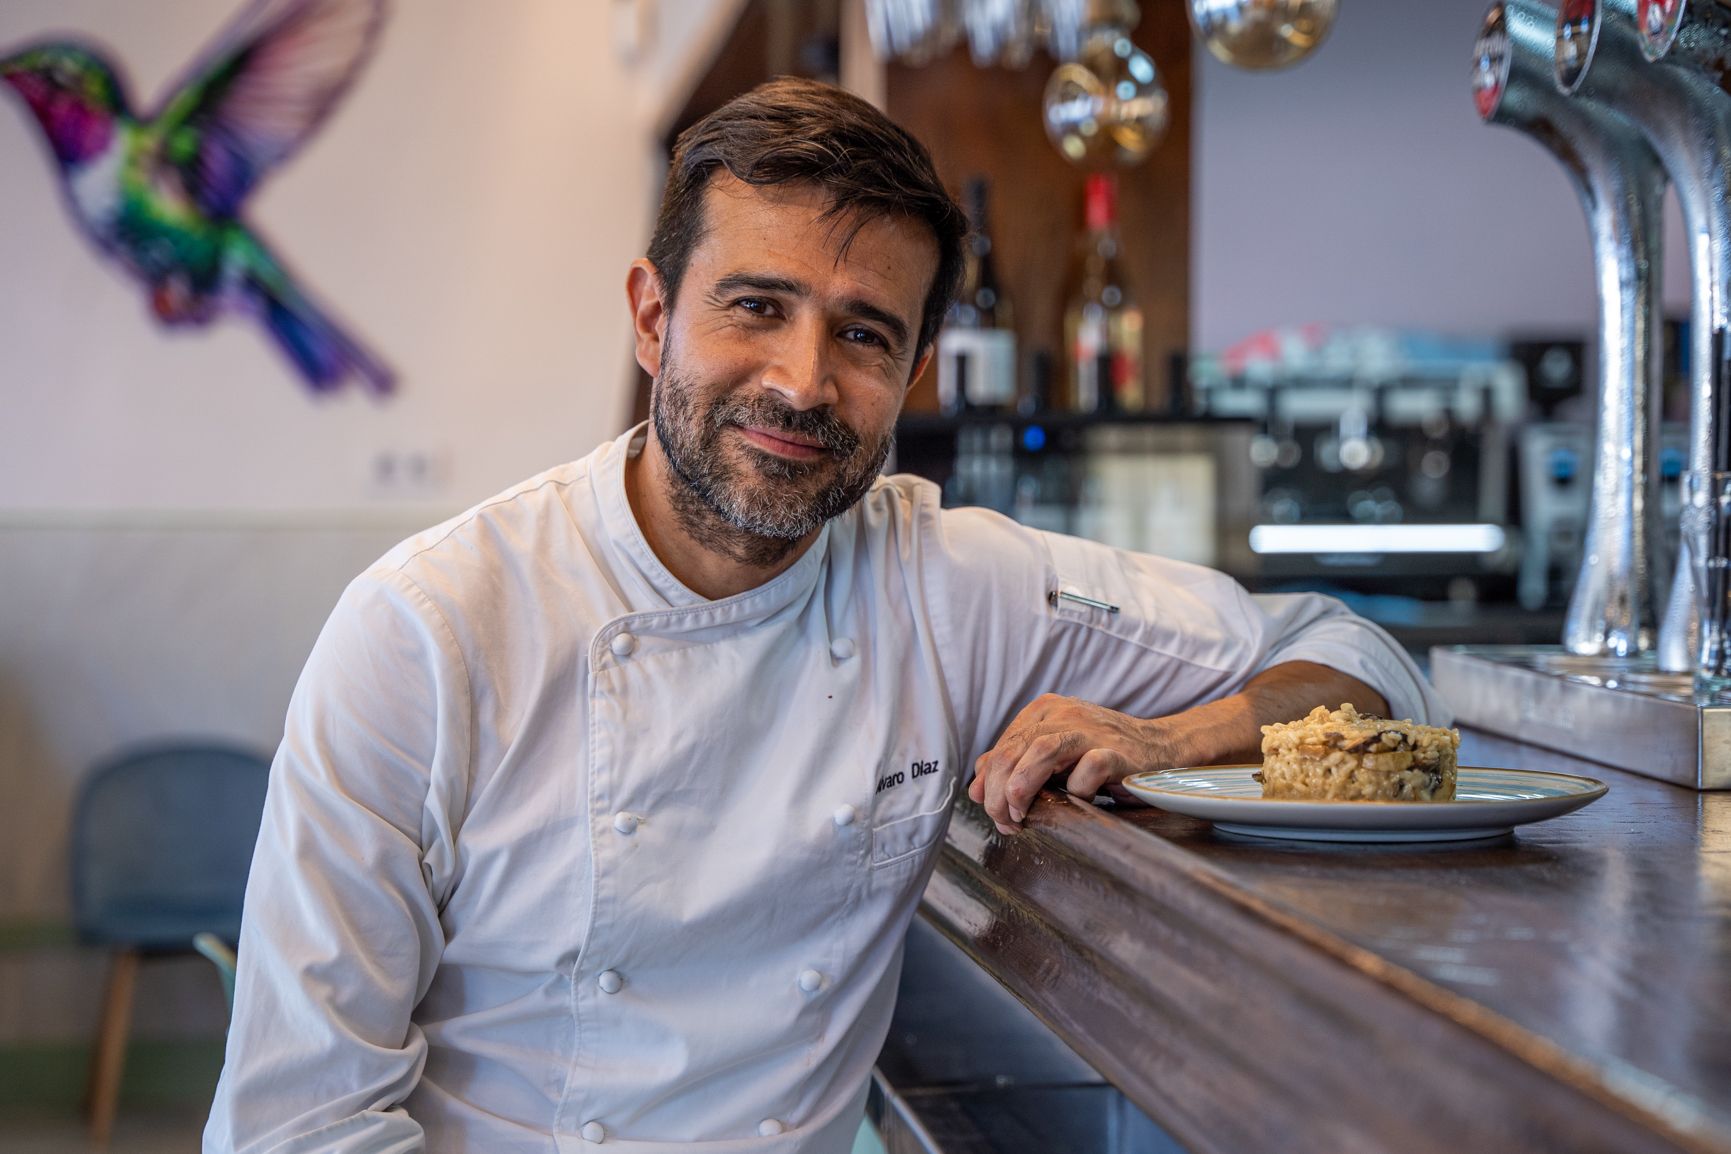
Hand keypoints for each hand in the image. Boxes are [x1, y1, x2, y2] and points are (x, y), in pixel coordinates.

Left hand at [967, 693, 1170, 835]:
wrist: (1162, 748)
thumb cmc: (1103, 755)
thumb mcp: (1055, 755)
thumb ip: (1016, 765)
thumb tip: (976, 790)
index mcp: (1044, 711)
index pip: (1002, 746)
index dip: (989, 782)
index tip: (992, 810)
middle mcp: (1064, 713)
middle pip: (1014, 749)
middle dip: (1000, 791)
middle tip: (1005, 821)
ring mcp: (1091, 729)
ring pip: (1041, 749)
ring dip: (1022, 787)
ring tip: (1020, 815)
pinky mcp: (1117, 750)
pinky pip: (1088, 768)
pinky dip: (1076, 790)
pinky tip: (1076, 803)